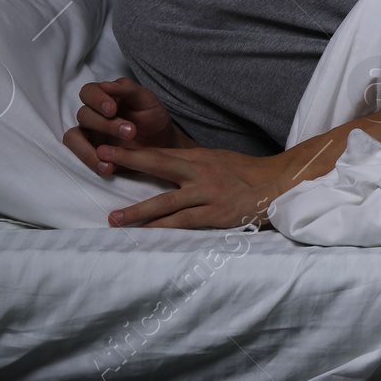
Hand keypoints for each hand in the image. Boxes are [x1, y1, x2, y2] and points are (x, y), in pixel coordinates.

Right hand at [63, 77, 188, 175]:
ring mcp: (89, 134)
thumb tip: (105, 84)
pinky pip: (79, 156)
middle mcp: (93, 114)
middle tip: (130, 132)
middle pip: (83, 115)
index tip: (112, 110)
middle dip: (104, 124)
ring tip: (110, 159)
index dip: (96, 99)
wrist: (162, 143)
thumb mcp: (147, 100)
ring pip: (73, 137)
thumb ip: (128, 89)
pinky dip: (91, 162)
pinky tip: (108, 168)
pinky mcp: (91, 152)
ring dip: (88, 148)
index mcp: (105, 96)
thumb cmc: (152, 117)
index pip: (88, 92)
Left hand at [98, 143, 307, 229]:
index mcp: (199, 157)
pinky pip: (184, 222)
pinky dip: (163, 228)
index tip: (107, 146)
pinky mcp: (216, 213)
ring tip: (114, 219)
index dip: (133, 149)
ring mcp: (207, 193)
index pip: (160, 151)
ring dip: (137, 211)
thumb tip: (166, 167)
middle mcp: (200, 171)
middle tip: (100, 157)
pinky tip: (147, 235)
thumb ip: (193, 165)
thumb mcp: (218, 161)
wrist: (280, 184)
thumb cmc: (248, 174)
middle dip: (128, 160)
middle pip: (157, 163)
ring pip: (165, 201)